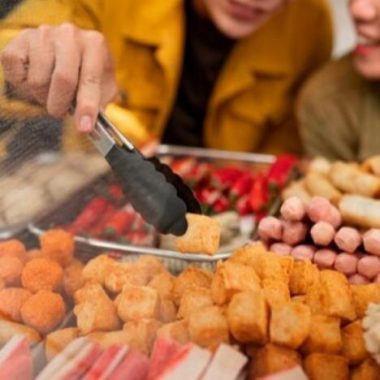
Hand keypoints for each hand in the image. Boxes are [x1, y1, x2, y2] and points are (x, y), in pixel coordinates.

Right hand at [1, 23, 117, 131]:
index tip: (83, 128)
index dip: (86, 108)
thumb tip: (86, 127)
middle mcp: (70, 34)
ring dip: (42, 96)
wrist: (68, 51)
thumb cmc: (88, 74)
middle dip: (60, 105)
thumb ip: (100, 106)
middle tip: (60, 111)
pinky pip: (16, 74)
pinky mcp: (20, 39)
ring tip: (50, 90)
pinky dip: (22, 85)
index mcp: (95, 44)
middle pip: (63, 79)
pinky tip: (35, 77)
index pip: (90, 80)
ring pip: (37, 81)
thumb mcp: (103, 88)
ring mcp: (43, 34)